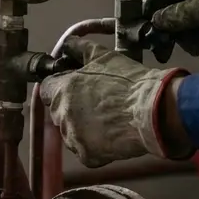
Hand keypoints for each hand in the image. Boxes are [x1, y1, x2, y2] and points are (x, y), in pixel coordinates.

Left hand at [38, 37, 191, 167]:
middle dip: (72, 108)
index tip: (74, 89)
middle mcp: (63, 114)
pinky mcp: (87, 156)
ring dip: (82, 128)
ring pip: (71, 133)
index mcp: (63, 89)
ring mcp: (73, 137)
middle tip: (96, 105)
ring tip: (107, 121)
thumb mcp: (105, 58)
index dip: (59, 88)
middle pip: (58, 112)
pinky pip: (85, 151)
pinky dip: (96, 147)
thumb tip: (69, 43)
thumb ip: (81, 49)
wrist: (152, 111)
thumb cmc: (129, 82)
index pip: (46, 89)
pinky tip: (112, 136)